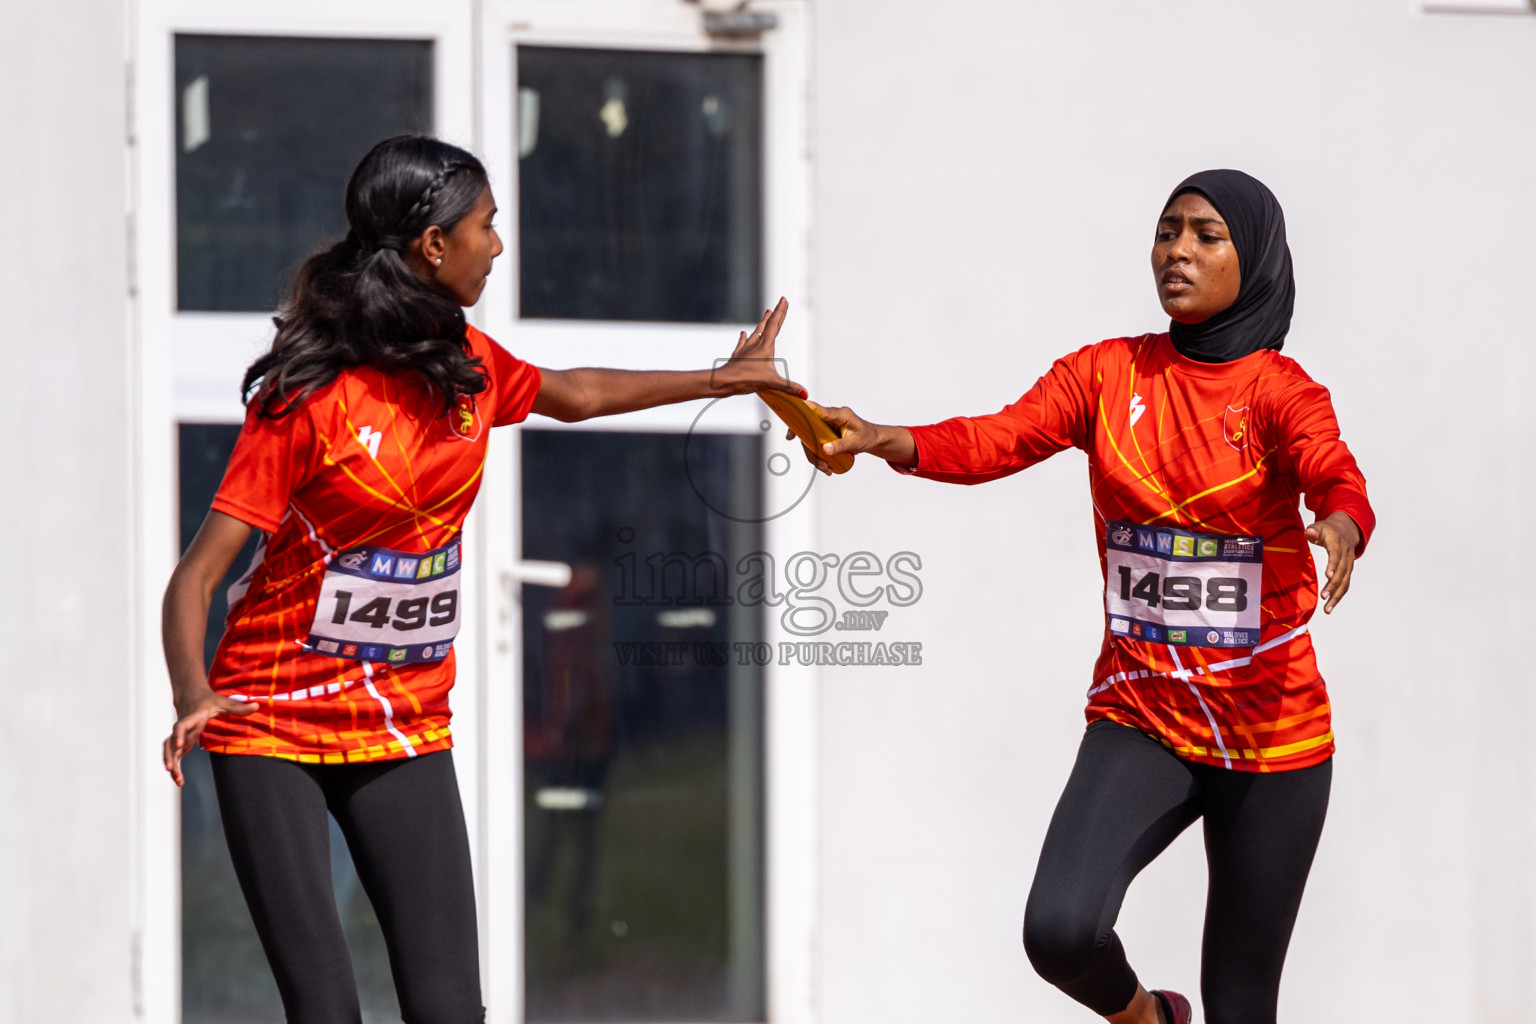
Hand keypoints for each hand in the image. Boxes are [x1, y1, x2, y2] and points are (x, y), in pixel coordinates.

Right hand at [163, 690, 258, 785]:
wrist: (190, 696)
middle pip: (170, 742)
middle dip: (169, 756)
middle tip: (171, 770)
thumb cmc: (209, 700)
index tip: (179, 745)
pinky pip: (174, 755)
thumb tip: (257, 706)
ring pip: (169, 751)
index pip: (182, 726)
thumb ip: (238, 707)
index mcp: (192, 718)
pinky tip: (180, 780)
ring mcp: (178, 735)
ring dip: (171, 764)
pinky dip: (175, 767)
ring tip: (177, 780)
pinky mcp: (179, 742)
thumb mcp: (223, 702)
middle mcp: (182, 728)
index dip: (179, 734)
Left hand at [715, 297, 805, 397]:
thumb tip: (805, 394)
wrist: (723, 381)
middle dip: (775, 314)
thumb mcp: (771, 383)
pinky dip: (744, 338)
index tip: (784, 299)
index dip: (781, 312)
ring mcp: (745, 350)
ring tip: (766, 313)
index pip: (775, 325)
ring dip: (762, 322)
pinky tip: (743, 333)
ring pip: (756, 332)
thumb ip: (789, 387)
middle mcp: (755, 345)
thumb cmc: (745, 379)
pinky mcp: (737, 356)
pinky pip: (742, 344)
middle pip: (767, 325)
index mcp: (765, 347)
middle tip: (780, 302)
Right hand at [787, 401, 916, 474]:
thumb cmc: (866, 436)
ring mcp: (826, 425)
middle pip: (809, 428)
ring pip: (810, 439)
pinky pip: (815, 443)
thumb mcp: (856, 442)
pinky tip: (825, 466)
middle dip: (810, 448)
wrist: (871, 439)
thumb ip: (841, 445)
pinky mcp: (824, 433)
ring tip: (825, 469)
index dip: (804, 411)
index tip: (794, 417)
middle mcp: (830, 417)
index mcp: (839, 414)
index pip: (818, 410)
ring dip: (815, 455)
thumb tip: (826, 450)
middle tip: (819, 463)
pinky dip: (818, 456)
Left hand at [1304, 512, 1361, 613]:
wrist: (1347, 530)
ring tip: (1327, 609)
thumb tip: (1309, 533)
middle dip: (1333, 585)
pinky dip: (1338, 595)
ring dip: (1337, 595)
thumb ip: (1313, 531)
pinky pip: (1345, 584)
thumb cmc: (1328, 530)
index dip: (1333, 564)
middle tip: (1324, 597)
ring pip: (1345, 581)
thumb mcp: (1319, 526)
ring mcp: (1348, 564)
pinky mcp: (1348, 571)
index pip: (1336, 554)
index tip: (1328, 575)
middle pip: (1341, 571)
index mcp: (1337, 542)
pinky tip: (1330, 605)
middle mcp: (1346, 555)